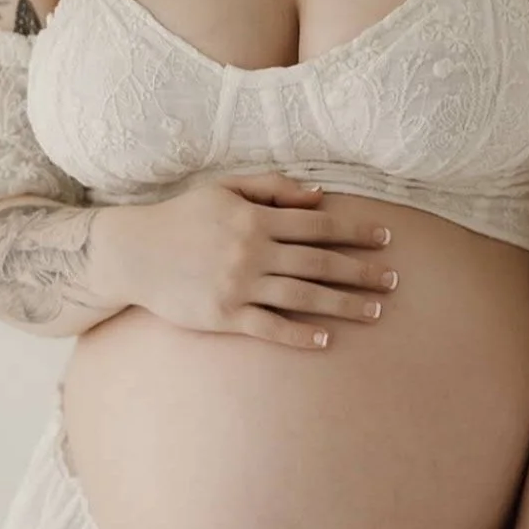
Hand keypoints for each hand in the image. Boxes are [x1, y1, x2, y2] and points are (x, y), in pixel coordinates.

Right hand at [126, 174, 397, 348]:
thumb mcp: (225, 189)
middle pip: (319, 263)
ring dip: (343, 305)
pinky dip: (300, 334)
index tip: (386, 238)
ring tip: (375, 311)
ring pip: (302, 297)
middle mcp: (252, 252)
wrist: (134, 253)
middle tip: (395, 281)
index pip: (319, 225)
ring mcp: (239, 286)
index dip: (356, 231)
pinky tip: (326, 340)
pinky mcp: (223, 316)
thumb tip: (319, 195)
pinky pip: (269, 327)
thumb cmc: (183, 217)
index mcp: (256, 219)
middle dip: (361, 271)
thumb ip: (272, 189)